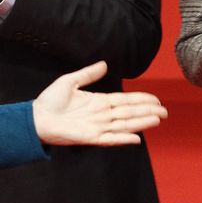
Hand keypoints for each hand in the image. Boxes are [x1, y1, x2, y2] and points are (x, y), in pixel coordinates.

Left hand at [31, 61, 165, 145]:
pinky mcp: (91, 138)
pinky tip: (137, 138)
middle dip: (147, 111)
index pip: (125, 100)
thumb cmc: (50, 101)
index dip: (141, 99)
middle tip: (165, 111)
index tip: (156, 99)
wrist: (36, 117)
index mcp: (99, 102)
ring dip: (141, 122)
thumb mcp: (70, 81)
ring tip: (157, 120)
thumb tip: (105, 64)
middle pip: (130, 112)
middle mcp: (102, 115)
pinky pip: (110, 138)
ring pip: (125, 124)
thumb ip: (88, 73)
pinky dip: (123, 139)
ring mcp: (97, 127)